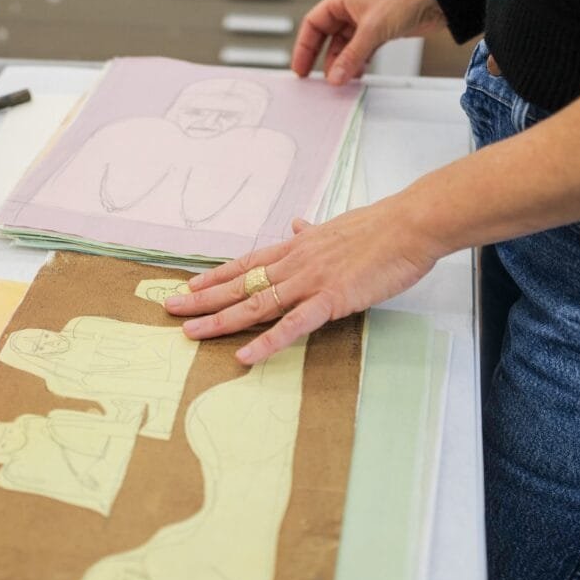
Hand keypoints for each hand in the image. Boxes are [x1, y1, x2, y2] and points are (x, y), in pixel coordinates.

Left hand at [163, 194, 443, 364]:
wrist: (411, 224)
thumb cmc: (382, 226)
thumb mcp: (338, 225)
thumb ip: (314, 232)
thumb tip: (299, 223)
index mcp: (297, 248)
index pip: (246, 262)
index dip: (216, 275)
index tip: (189, 284)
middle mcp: (294, 264)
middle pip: (240, 284)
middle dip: (202, 299)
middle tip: (169, 308)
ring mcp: (310, 282)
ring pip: (255, 304)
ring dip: (220, 320)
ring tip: (189, 332)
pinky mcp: (330, 300)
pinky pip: (292, 326)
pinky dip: (266, 341)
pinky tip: (244, 355)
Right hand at [292, 0, 445, 85]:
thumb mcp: (372, 29)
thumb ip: (352, 56)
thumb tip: (335, 77)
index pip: (313, 23)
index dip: (304, 46)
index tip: (300, 68)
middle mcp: (351, 9)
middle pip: (327, 38)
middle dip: (322, 59)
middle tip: (315, 80)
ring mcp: (365, 22)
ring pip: (345, 47)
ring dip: (342, 64)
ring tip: (338, 81)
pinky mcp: (380, 32)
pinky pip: (361, 51)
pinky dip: (357, 63)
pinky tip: (356, 75)